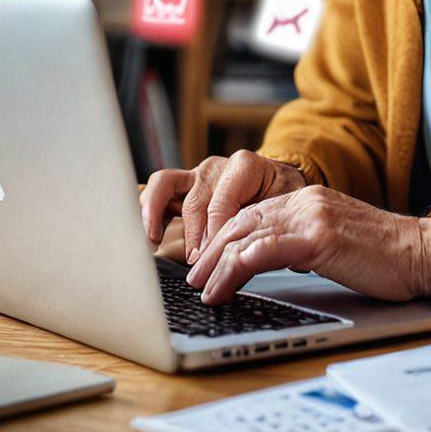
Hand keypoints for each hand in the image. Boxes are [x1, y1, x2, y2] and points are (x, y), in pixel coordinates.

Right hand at [140, 150, 305, 265]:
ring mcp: (197, 174)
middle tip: (196, 264)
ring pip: (165, 185)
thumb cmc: (281, 195)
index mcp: (244, 166)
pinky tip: (149, 233)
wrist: (279, 181)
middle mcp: (216, 168)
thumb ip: (264, 224)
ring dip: (156, 215)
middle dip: (193, 237)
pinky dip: (147, 209)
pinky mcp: (183, 185)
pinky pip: (158, 189)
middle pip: (195, 202)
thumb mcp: (283, 207)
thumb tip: (246, 256)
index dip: (214, 234)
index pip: (221, 203)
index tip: (213, 258)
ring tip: (154, 240)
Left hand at [184, 185, 430, 304]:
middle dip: (211, 251)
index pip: (252, 213)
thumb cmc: (385, 256)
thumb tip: (272, 261)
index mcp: (307, 199)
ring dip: (216, 265)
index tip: (205, 262)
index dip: (223, 237)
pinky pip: (264, 250)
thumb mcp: (335, 242)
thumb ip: (304, 242)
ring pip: (246, 235)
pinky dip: (236, 269)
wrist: (420, 252)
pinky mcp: (318, 237)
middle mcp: (304, 200)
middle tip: (193, 277)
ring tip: (202, 288)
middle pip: (240, 221)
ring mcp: (310, 216)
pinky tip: (224, 286)